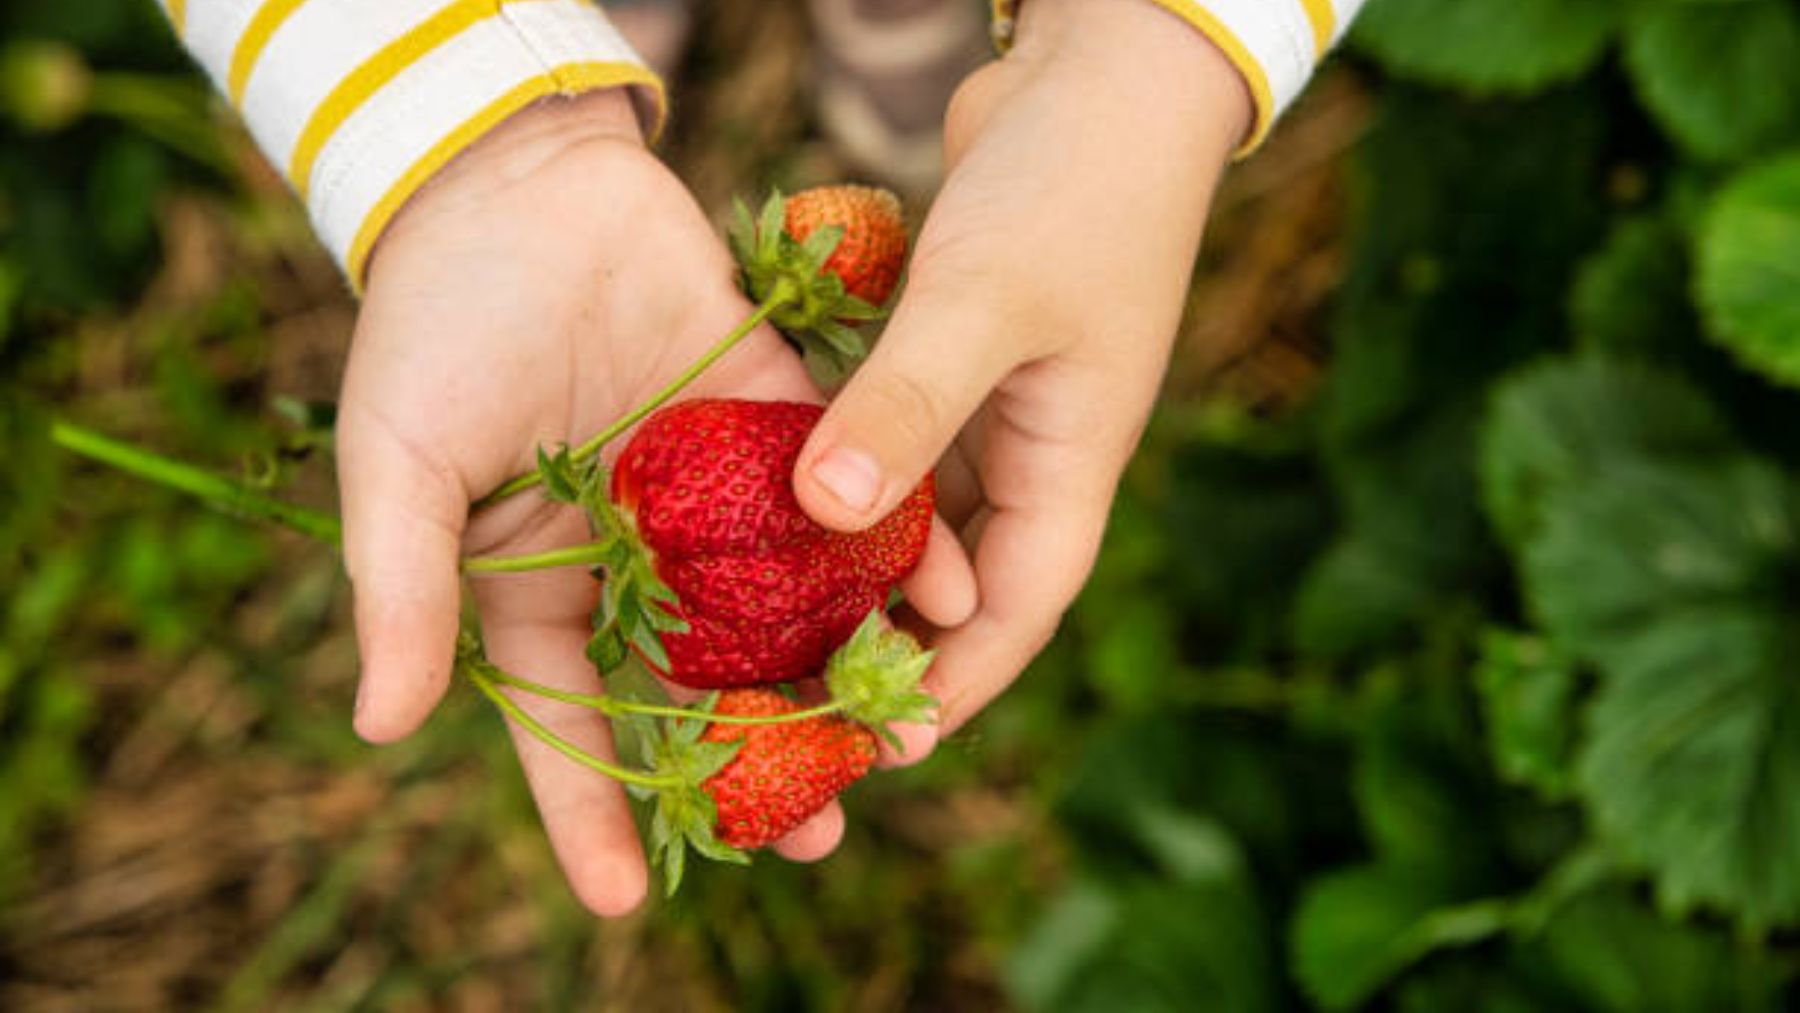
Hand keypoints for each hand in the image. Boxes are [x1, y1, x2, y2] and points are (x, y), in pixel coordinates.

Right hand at [336, 90, 968, 914]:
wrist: (522, 182)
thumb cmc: (436, 323)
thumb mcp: (401, 464)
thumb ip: (406, 589)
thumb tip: (384, 726)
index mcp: (539, 586)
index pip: (571, 722)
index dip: (592, 809)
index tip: (623, 898)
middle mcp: (640, 559)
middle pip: (705, 689)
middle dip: (757, 765)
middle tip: (819, 833)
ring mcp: (716, 497)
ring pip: (790, 612)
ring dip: (848, 677)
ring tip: (906, 746)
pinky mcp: (782, 423)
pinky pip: (848, 504)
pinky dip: (901, 550)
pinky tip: (950, 602)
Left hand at [791, 0, 1252, 759]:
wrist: (1105, 71)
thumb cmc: (1071, 183)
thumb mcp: (988, 298)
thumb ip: (910, 404)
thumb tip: (830, 515)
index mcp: (1073, 463)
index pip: (1016, 613)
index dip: (951, 690)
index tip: (873, 753)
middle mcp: (1035, 451)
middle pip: (962, 585)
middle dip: (890, 650)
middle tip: (794, 702)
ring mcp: (995, 404)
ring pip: (919, 520)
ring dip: (856, 570)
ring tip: (764, 628)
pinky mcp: (952, 359)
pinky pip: (892, 445)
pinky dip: (842, 480)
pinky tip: (768, 505)